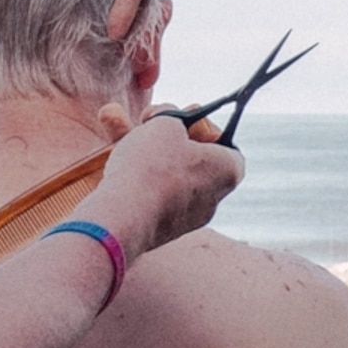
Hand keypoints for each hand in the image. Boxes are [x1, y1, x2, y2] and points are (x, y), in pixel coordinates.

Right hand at [84, 115, 241, 258]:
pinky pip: (152, 196)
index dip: (202, 126)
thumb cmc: (152, 166)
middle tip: (148, 123)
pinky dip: (138, 180)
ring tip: (121, 134)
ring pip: (168, 176)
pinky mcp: (161, 230)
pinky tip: (118, 168)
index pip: (225, 142)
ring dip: (148, 155)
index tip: (181, 118)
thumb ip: (172, 117)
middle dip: (169, 138)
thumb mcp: (165, 123)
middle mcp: (213, 198)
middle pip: (194, 158)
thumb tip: (168, 121)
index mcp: (228, 171)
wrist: (123, 218)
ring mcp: (187, 218)